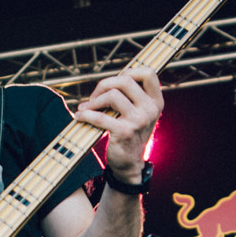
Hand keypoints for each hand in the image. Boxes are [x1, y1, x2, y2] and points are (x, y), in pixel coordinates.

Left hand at [73, 66, 162, 182]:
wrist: (129, 165)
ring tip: (86, 108)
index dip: (129, 71)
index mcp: (156, 102)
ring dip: (94, 100)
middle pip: (125, 80)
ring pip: (112, 94)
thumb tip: (107, 81)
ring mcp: (139, 120)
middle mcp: (150, 109)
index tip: (115, 82)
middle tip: (94, 97)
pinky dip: (86, 114)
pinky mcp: (124, 132)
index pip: (148, 73)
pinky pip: (100, 116)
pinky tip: (79, 116)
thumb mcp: (139, 114)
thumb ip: (131, 96)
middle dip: (104, 84)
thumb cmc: (130, 135)